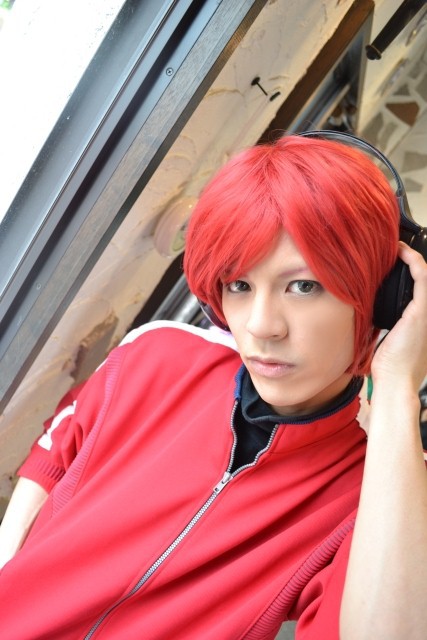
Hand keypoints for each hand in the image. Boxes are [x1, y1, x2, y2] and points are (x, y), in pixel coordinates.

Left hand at [371, 242, 426, 390]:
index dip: (408, 267)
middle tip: (393, 247)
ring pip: (425, 274)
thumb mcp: (387, 336)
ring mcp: (426, 310)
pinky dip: (414, 262)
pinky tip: (402, 252)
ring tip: (396, 246)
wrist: (396, 380)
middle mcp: (426, 312)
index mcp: (420, 317)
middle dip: (410, 259)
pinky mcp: (421, 310)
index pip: (417, 285)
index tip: (391, 256)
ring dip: (411, 256)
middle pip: (423, 278)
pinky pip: (422, 278)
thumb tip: (366, 308)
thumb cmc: (390, 364)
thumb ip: (384, 320)